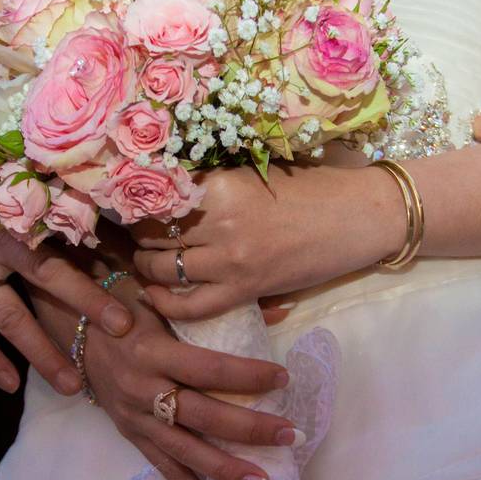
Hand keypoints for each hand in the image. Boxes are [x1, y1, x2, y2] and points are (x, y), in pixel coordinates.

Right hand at [0, 184, 133, 393]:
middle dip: (82, 310)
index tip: (126, 315)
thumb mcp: (19, 180)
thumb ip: (57, 200)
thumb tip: (109, 218)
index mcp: (14, 208)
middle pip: (42, 277)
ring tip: (71, 384)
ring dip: (38, 352)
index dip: (92, 282)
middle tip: (118, 340)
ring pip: (4, 316)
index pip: (63, 245)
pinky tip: (10, 384)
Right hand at [31, 277, 296, 479]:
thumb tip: (277, 310)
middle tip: (290, 435)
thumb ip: (212, 306)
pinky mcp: (127, 431)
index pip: (209, 368)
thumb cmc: (117, 303)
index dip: (248, 374)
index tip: (284, 377)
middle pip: (204, 415)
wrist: (67, 326)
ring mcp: (134, 415)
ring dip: (226, 469)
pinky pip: (159, 463)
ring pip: (185, 449)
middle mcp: (143, 387)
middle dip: (250, 428)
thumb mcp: (160, 296)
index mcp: (153, 349)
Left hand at [132, 164, 403, 320]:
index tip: (121, 200)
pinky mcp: (247, 290)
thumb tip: (163, 188)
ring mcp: (232, 261)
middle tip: (126, 233)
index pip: (155, 195)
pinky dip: (166, 303)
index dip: (132, 199)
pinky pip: (191, 307)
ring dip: (145, 266)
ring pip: (163, 270)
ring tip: (142, 259)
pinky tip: (155, 295)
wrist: (359, 216)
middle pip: (151, 234)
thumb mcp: (254, 172)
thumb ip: (211, 183)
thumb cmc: (311, 186)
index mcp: (220, 184)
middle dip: (134, 234)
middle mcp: (220, 223)